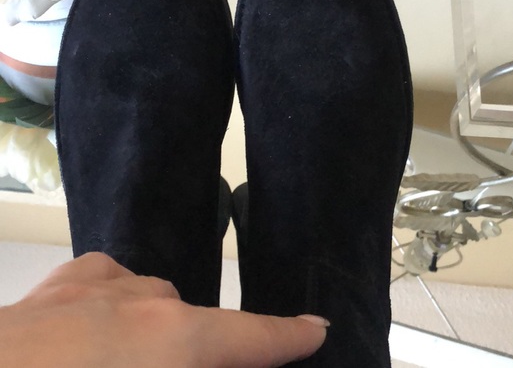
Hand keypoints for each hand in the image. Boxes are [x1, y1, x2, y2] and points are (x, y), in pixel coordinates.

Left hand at [0, 252, 326, 366]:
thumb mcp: (169, 357)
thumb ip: (199, 352)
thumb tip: (207, 350)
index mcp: (176, 339)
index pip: (252, 337)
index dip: (290, 335)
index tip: (316, 327)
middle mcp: (153, 299)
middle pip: (198, 327)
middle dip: (197, 356)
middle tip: (175, 366)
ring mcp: (112, 280)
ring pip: (155, 304)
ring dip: (152, 336)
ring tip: (117, 363)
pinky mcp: (76, 274)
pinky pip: (117, 287)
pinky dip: (117, 309)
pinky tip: (89, 334)